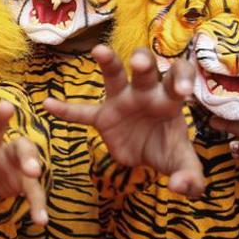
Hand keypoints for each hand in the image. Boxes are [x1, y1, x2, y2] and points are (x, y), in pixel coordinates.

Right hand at [43, 46, 204, 196]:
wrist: (148, 158)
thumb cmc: (170, 152)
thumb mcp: (183, 166)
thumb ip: (190, 178)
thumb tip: (180, 186)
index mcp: (170, 100)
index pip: (179, 79)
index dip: (182, 80)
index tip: (183, 90)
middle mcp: (146, 93)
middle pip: (146, 70)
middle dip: (143, 63)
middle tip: (139, 64)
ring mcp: (122, 101)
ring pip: (114, 76)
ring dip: (109, 63)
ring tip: (99, 51)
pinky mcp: (103, 117)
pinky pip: (83, 112)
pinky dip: (67, 111)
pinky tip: (48, 105)